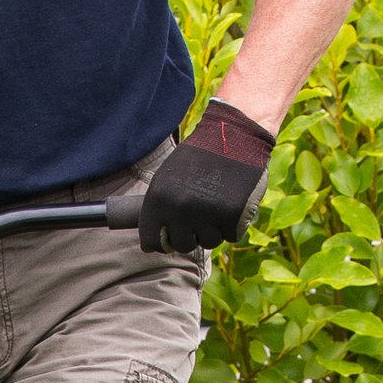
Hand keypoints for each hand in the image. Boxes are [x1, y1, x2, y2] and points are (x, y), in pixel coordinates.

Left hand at [138, 101, 275, 253]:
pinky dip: (234, 224)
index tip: (173, 235)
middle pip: (183, 246)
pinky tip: (233, 202)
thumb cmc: (199, 156)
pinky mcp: (233, 215)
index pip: (152, 242)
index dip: (163, 242)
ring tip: (217, 204)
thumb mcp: (167, 177)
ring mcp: (206, 213)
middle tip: (201, 215)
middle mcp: (179, 209)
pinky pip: (232, 236)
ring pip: (209, 242)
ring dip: (215, 229)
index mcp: (157, 199)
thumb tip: (148, 248)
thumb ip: (158, 210)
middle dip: (192, 234)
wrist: (233, 134)